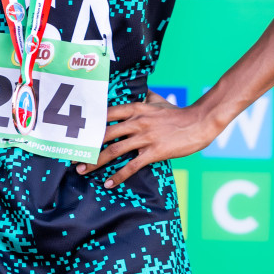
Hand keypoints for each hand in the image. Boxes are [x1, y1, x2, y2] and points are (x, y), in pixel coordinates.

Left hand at [75, 97, 220, 186]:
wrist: (200, 122)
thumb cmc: (179, 113)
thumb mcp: (158, 100)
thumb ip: (145, 96)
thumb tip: (139, 89)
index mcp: (135, 108)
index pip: (105, 114)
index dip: (89, 123)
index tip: (75, 132)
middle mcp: (136, 122)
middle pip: (104, 134)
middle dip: (86, 146)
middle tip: (73, 155)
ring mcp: (145, 137)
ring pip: (114, 150)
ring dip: (96, 161)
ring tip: (82, 170)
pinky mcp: (154, 151)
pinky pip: (132, 165)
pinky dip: (118, 175)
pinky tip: (108, 183)